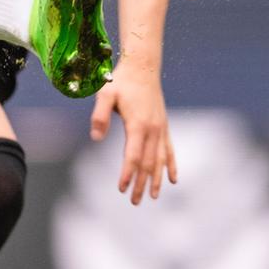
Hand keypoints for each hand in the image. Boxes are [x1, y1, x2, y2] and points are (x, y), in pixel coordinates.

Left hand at [90, 61, 176, 204]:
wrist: (143, 67)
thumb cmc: (121, 80)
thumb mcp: (105, 94)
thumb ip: (99, 115)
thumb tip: (95, 138)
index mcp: (138, 124)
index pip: (133, 156)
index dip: (128, 174)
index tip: (122, 189)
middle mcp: (153, 130)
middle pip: (148, 163)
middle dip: (141, 183)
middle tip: (135, 202)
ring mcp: (161, 128)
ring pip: (160, 160)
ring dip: (156, 179)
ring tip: (152, 197)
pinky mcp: (164, 126)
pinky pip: (170, 150)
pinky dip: (172, 165)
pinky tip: (173, 179)